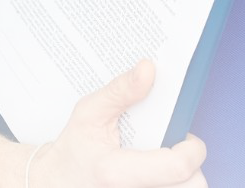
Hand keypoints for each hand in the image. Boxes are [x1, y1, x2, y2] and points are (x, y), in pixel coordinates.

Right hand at [31, 59, 207, 185]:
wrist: (50, 184)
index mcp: (117, 173)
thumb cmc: (73, 150)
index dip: (193, 149)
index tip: (187, 137)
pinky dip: (170, 187)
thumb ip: (121, 91)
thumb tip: (148, 69)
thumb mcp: (88, 113)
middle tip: (178, 152)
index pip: (178, 168)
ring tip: (167, 165)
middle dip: (193, 169)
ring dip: (183, 181)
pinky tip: (158, 176)